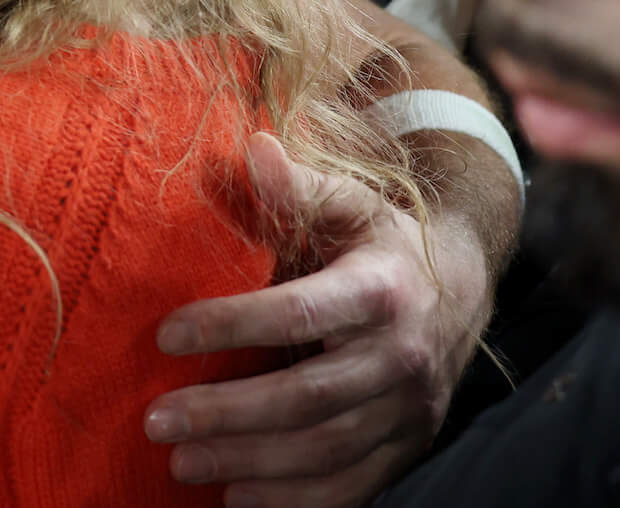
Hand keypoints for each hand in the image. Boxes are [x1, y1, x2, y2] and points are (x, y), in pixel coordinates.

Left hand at [143, 133, 489, 507]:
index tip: (166, 335)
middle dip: (227, 414)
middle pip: (307, 398)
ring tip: (181, 462)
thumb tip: (251, 147)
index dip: (231, 325)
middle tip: (157, 420)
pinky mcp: (407, 447)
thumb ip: (296, 184)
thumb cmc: (378, 239)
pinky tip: (236, 500)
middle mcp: (402, 357)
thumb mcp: (347, 200)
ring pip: (325, 450)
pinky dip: (295, 501)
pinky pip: (352, 487)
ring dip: (249, 463)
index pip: (299, 314)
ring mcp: (409, 411)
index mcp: (381, 290)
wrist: (462, 286)